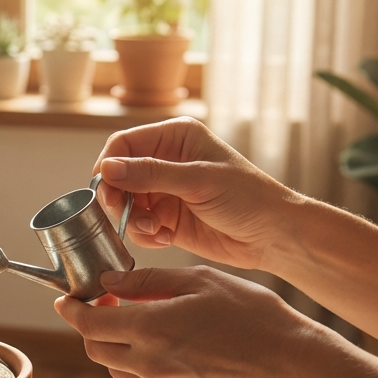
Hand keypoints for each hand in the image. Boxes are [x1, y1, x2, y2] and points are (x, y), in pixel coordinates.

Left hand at [54, 266, 316, 377]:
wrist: (293, 366)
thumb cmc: (253, 315)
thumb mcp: (201, 281)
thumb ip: (147, 281)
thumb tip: (110, 283)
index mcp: (150, 330)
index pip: (88, 323)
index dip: (71, 310)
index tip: (67, 300)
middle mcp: (150, 365)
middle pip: (95, 350)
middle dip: (90, 327)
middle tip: (107, 306)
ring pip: (117, 370)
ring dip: (114, 347)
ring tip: (135, 324)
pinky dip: (139, 364)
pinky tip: (163, 345)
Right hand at [92, 117, 294, 268]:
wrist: (273, 236)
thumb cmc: (248, 197)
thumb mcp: (198, 181)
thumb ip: (150, 174)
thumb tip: (107, 169)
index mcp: (175, 138)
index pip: (123, 145)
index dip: (108, 166)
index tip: (105, 190)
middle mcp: (165, 162)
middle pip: (117, 177)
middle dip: (119, 199)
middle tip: (128, 216)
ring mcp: (164, 192)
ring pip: (125, 204)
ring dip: (133, 221)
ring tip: (156, 231)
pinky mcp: (166, 219)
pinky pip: (138, 226)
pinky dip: (145, 235)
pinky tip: (166, 239)